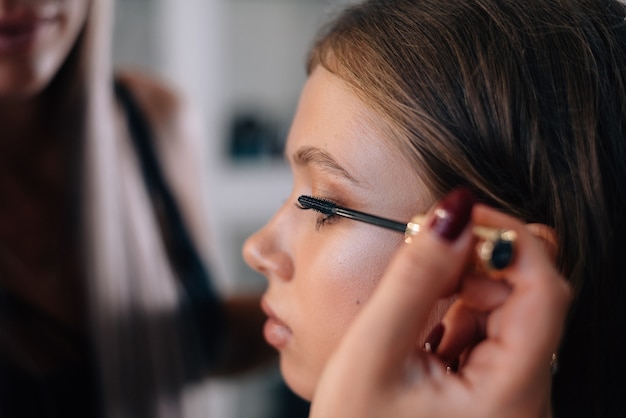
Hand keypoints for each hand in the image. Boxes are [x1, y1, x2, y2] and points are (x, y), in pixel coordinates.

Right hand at [309, 199, 570, 417]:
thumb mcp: (373, 354)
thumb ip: (414, 280)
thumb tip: (451, 212)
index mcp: (510, 397)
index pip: (544, 291)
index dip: (507, 238)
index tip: (459, 215)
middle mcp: (526, 401)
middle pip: (530, 299)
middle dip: (480, 261)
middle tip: (426, 248)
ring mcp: (511, 398)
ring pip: (509, 313)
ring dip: (466, 286)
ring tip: (416, 295)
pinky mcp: (492, 393)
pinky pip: (490, 334)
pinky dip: (459, 312)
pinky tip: (423, 321)